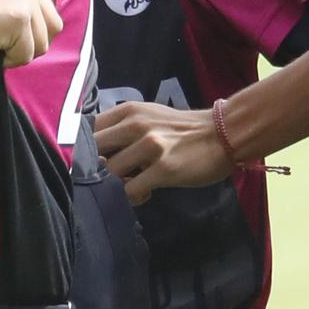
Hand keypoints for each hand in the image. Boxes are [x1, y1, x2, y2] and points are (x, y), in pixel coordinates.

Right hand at [0, 0, 62, 66]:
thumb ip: (17, 0)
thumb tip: (42, 28)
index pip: (51, 1)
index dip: (39, 23)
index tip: (18, 32)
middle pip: (54, 24)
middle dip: (34, 41)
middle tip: (9, 45)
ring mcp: (24, 0)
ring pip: (43, 42)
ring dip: (22, 52)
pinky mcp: (18, 20)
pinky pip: (26, 54)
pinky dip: (10, 60)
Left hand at [95, 99, 232, 197]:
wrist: (224, 134)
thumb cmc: (184, 129)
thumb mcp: (150, 116)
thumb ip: (123, 127)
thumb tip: (97, 151)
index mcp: (128, 111)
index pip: (88, 130)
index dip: (84, 151)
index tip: (91, 164)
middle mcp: (135, 125)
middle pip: (94, 153)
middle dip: (96, 171)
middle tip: (109, 180)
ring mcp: (149, 146)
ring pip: (111, 173)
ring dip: (117, 186)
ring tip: (133, 186)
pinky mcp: (163, 168)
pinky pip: (131, 190)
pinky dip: (133, 197)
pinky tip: (146, 194)